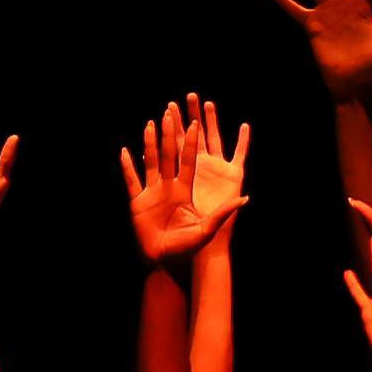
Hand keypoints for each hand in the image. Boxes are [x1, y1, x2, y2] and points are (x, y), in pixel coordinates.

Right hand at [122, 99, 246, 263]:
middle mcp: (169, 187)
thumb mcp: (208, 227)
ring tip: (151, 123)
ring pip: (151, 162)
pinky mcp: (138, 202)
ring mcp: (152, 192)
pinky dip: (128, 166)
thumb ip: (224, 212)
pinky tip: (125, 151)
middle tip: (171, 110)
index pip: (189, 160)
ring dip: (151, 143)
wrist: (166, 261)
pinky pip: (132, 180)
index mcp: (185, 190)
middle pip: (170, 154)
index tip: (195, 123)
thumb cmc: (188, 247)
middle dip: (170, 133)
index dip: (192, 142)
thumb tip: (246, 198)